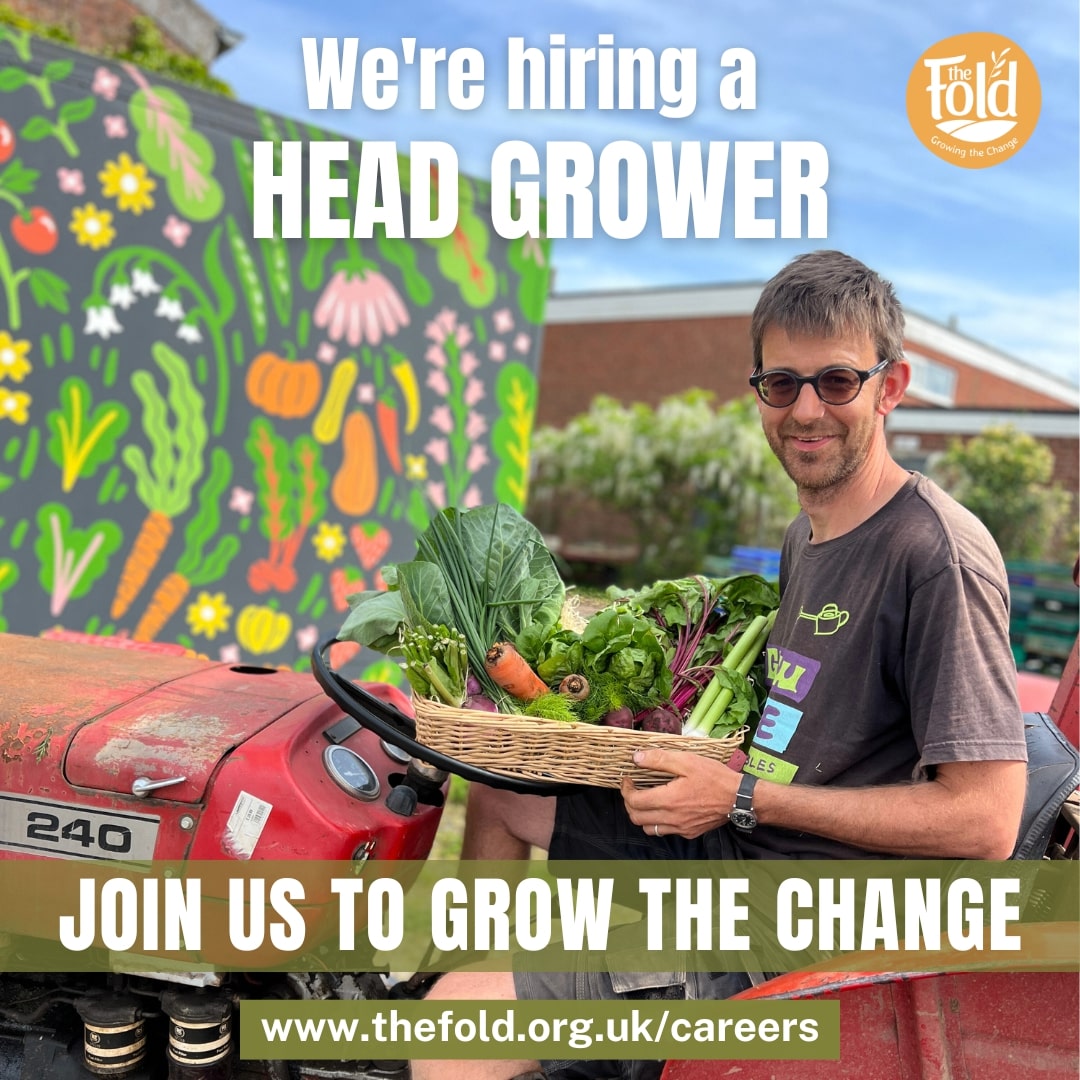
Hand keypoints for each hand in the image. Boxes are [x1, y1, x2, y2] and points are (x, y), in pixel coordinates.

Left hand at [620, 749, 740, 839]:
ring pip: (649, 829)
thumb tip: (636, 758)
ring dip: (641, 815)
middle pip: (636, 818)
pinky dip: (658, 822)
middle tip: (633, 789)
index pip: (634, 801)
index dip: (625, 789)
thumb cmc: (715, 778)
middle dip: (629, 803)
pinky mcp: (690, 832)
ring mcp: (681, 828)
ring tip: (646, 800)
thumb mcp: (687, 761)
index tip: (627, 779)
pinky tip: (664, 808)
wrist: (740, 799)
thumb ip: (659, 759)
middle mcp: (672, 818)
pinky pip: (666, 832)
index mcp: (668, 800)